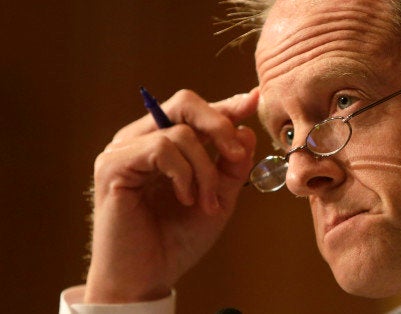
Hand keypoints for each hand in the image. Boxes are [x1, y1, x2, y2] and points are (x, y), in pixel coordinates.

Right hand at [84, 89, 258, 302]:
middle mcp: (141, 140)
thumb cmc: (178, 240)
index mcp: (164, 144)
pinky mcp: (112, 165)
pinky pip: (161, 147)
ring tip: (205, 202)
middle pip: (184, 103)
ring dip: (205, 168)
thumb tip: (246, 132)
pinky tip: (185, 198)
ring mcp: (124, 150)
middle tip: (235, 154)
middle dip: (219, 123)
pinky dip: (183, 173)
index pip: (196, 112)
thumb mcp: (218, 199)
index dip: (226, 105)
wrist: (148, 277)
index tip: (253, 100)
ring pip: (179, 130)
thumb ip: (231, 166)